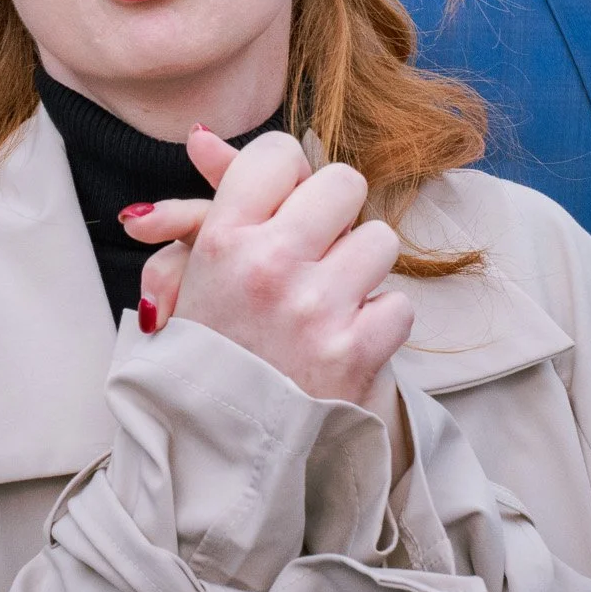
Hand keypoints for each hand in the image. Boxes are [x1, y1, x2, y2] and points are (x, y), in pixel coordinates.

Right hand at [130, 130, 411, 407]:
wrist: (222, 454)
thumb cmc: (209, 355)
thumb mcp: (192, 275)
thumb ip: (201, 203)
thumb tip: (204, 136)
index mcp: (222, 240)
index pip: (279, 153)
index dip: (288, 180)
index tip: (282, 212)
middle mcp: (268, 265)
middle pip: (344, 183)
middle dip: (335, 215)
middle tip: (314, 251)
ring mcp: (315, 308)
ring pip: (380, 241)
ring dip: (361, 270)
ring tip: (327, 302)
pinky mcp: (355, 352)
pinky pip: (398, 304)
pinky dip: (378, 324)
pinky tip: (344, 341)